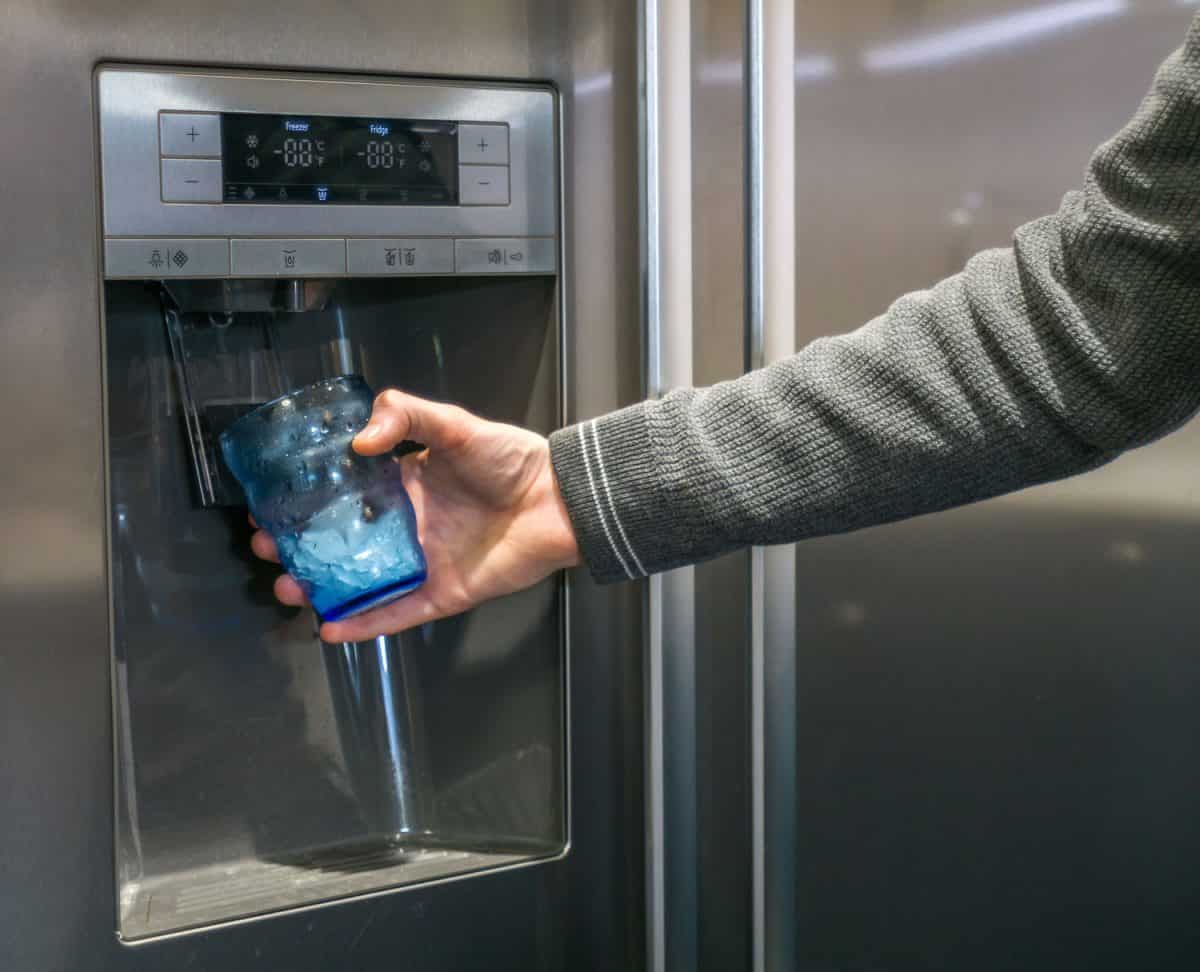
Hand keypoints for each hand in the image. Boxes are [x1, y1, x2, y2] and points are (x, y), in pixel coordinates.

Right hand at [251, 390, 580, 642]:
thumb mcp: (454, 424)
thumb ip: (406, 418)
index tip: (272, 505)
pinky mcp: (442, 592)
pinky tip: (331, 628)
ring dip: (323, 590)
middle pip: (343, 543)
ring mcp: (422, 562)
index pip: (343, 497)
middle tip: (269, 548)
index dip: (307, 503)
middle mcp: (407, 526)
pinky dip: (365, 623)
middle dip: (302, 549)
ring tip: (288, 589)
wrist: (558, 500)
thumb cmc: (512, 460)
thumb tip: (359, 440)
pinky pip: (397, 612)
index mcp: (404, 486)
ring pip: (361, 582)